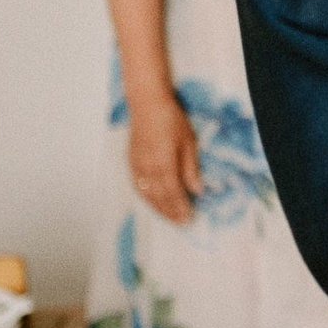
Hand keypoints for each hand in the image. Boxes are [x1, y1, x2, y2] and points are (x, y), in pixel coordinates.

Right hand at [127, 94, 202, 224]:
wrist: (146, 104)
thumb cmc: (171, 120)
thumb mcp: (188, 142)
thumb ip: (191, 169)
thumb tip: (197, 190)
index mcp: (163, 164)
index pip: (172, 192)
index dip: (180, 207)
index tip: (188, 218)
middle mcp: (147, 169)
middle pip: (159, 197)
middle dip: (170, 212)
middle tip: (181, 223)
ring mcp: (136, 166)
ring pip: (146, 194)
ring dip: (157, 208)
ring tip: (169, 217)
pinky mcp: (131, 162)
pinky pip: (137, 186)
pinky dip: (146, 197)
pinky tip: (152, 202)